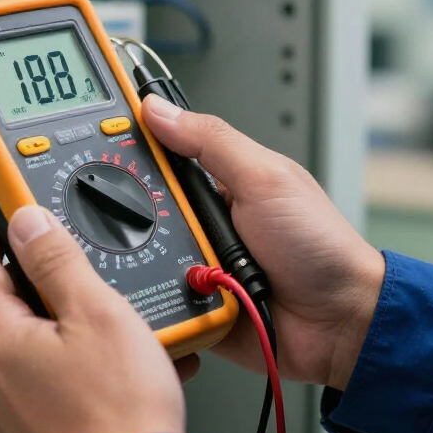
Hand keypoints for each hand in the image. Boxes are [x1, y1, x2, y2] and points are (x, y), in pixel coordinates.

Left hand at [0, 206, 185, 432]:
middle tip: (73, 256)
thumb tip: (26, 222)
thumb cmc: (120, 415)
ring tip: (116, 318)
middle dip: (40, 275)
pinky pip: (48, 380)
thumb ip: (56, 260)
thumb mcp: (95, 312)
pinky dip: (77, 361)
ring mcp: (10, 412)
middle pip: (5, 304)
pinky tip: (120, 362)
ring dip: (66, 321)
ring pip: (32, 344)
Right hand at [142, 95, 385, 390]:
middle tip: (159, 221)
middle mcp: (201, 220)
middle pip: (138, 207)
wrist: (341, 324)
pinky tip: (167, 296)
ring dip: (149, 260)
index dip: (127, 147)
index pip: (157, 155)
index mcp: (217, 182)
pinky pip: (153, 298)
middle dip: (136, 215)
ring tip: (181, 265)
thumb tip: (159, 109)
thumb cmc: (320, 248)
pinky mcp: (189, 304)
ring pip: (138, 255)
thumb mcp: (266, 179)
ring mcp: (194, 263)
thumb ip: (212, 142)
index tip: (92, 140)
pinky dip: (156, 298)